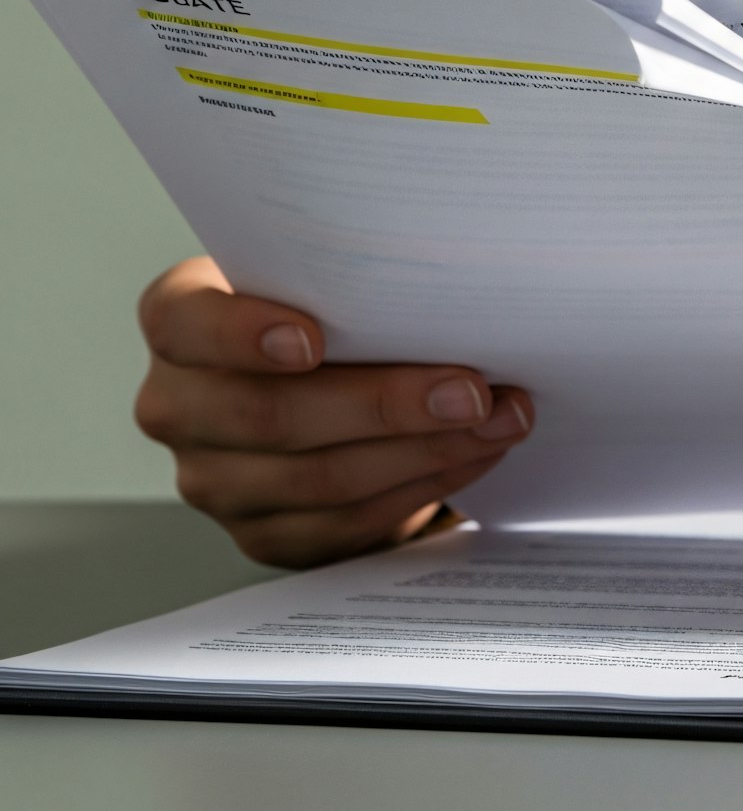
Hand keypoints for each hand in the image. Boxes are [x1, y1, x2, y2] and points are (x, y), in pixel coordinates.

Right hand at [134, 257, 531, 567]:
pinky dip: (422, 484)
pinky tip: (473, 453)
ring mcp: (214, 480)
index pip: (184, 323)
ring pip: (319, 479)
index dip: (241, 334)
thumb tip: (453, 277)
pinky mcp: (264, 536)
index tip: (314, 339)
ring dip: (425, 449)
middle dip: (385, 404)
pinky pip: (346, 522)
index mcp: (178, 321)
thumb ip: (353, 274)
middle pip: (270, 415)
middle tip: (471, 390)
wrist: (321, 381)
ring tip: (498, 419)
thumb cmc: (330, 310)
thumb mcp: (324, 275)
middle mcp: (178, 405)